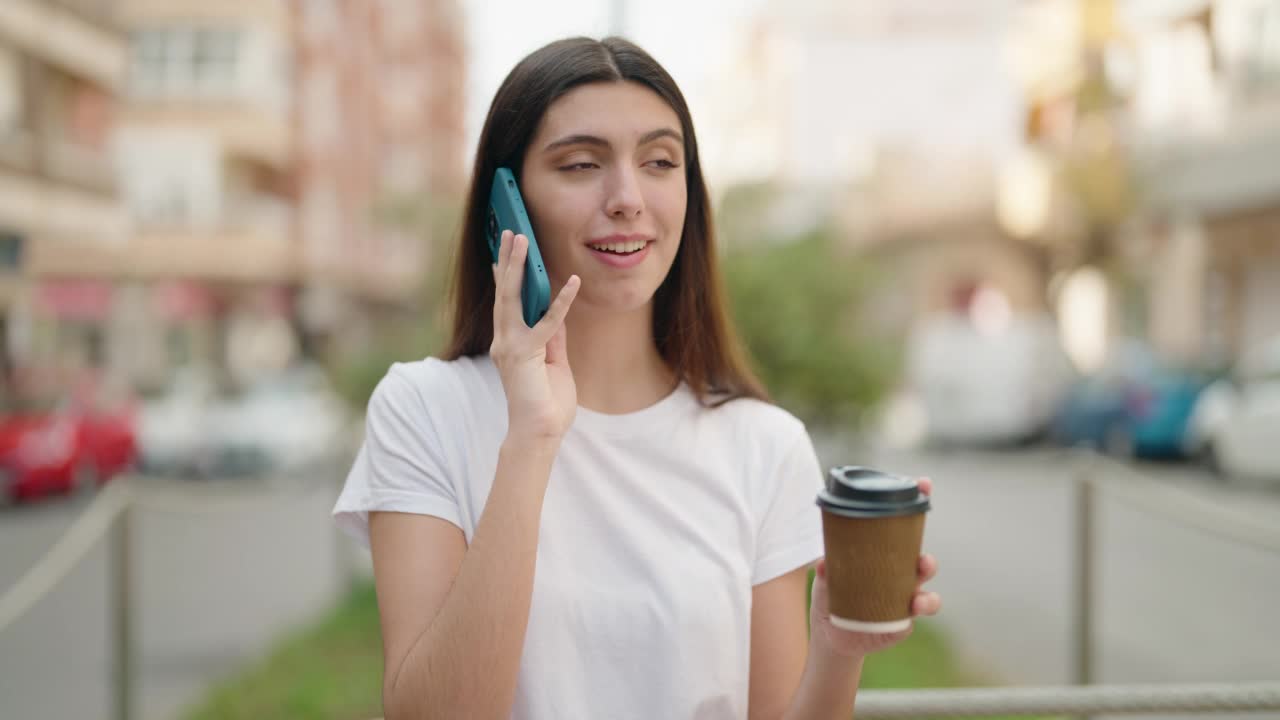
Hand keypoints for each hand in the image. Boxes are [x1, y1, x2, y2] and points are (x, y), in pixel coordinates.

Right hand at [489, 230, 580, 441]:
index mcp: (509, 344)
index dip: (504, 277)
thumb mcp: (555, 363)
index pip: (506, 304)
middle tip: (509, 233)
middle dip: (506, 261)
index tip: (502, 254)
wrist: (540, 433)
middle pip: (503, 293)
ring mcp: (509, 347)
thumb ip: (553, 338)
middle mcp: (503, 342)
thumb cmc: (547, 403)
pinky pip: (546, 323)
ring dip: (517, 268)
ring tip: (521, 241)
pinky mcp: (524, 355)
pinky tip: (571, 282)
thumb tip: (556, 315)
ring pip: (512, 298)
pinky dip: (561, 302)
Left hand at [809, 477, 940, 657]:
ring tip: (917, 598)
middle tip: (922, 560)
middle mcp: (899, 576)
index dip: (917, 503)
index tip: (923, 483)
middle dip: (928, 560)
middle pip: (922, 562)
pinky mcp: (900, 624)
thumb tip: (823, 562)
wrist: (831, 637)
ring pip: (926, 594)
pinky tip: (908, 615)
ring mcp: (903, 600)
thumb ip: (826, 569)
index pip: (905, 529)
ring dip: (927, 594)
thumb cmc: (832, 597)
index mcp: (885, 557)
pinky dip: (913, 615)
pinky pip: (911, 620)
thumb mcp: (825, 578)